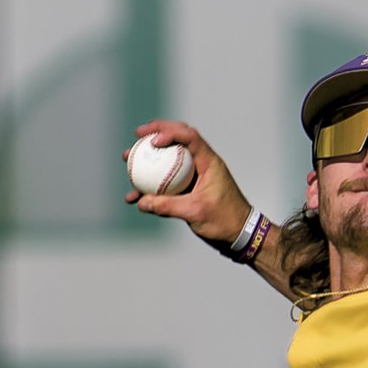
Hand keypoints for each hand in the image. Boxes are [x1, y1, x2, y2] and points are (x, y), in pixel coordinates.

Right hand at [123, 119, 251, 242]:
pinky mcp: (189, 190)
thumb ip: (168, 206)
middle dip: (156, 135)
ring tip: (127, 159)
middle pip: (177, 141)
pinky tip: (135, 196)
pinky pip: (167, 183)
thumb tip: (142, 202)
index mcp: (209, 162)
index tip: (152, 140)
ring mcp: (194, 177)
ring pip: (169, 161)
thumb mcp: (196, 212)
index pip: (190, 137)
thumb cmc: (225, 221)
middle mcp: (202, 165)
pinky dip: (152, 187)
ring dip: (149, 159)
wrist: (239, 235)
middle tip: (137, 137)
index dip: (169, 132)